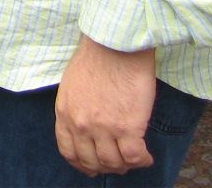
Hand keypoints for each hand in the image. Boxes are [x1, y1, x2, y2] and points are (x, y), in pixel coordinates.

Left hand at [54, 36, 155, 177]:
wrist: (115, 44)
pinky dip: (142, 161)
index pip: (68, 151)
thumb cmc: (96, 57)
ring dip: (125, 165)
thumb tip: (86, 125)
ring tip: (134, 158)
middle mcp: (80, 124)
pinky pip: (134, 157)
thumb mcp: (72, 85)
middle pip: (91, 161)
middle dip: (105, 167)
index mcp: (65, 113)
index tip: (92, 166)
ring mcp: (103, 128)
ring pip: (113, 162)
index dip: (82, 163)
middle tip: (118, 163)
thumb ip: (75, 108)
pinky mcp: (127, 127)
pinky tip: (147, 156)